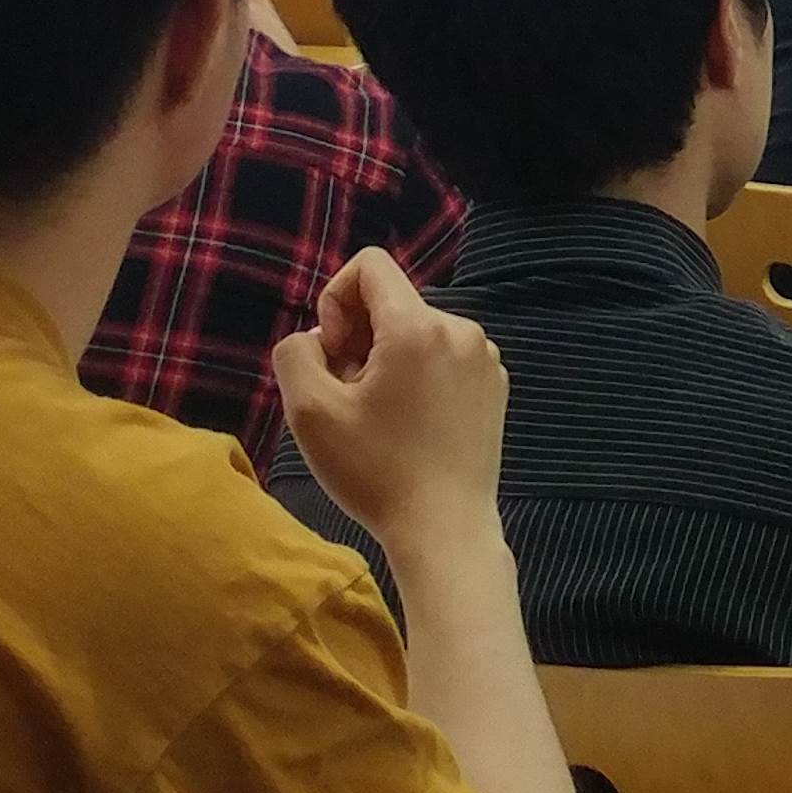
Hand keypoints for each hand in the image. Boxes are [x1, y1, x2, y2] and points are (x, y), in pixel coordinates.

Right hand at [272, 249, 508, 557]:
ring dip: (385, 360)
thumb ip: (297, 352)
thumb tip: (319, 337)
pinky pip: (442, 357)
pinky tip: (407, 425)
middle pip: (393, 303)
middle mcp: (461, 330)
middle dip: (358, 338)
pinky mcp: (494, 384)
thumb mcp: (309, 411)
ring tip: (376, 415)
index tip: (332, 352)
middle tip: (347, 395)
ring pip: (416, 332)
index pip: (370, 266)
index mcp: (419, 327)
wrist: (444, 527)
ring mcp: (485, 357)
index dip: (334, 300)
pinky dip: (416, 377)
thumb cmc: (374, 470)